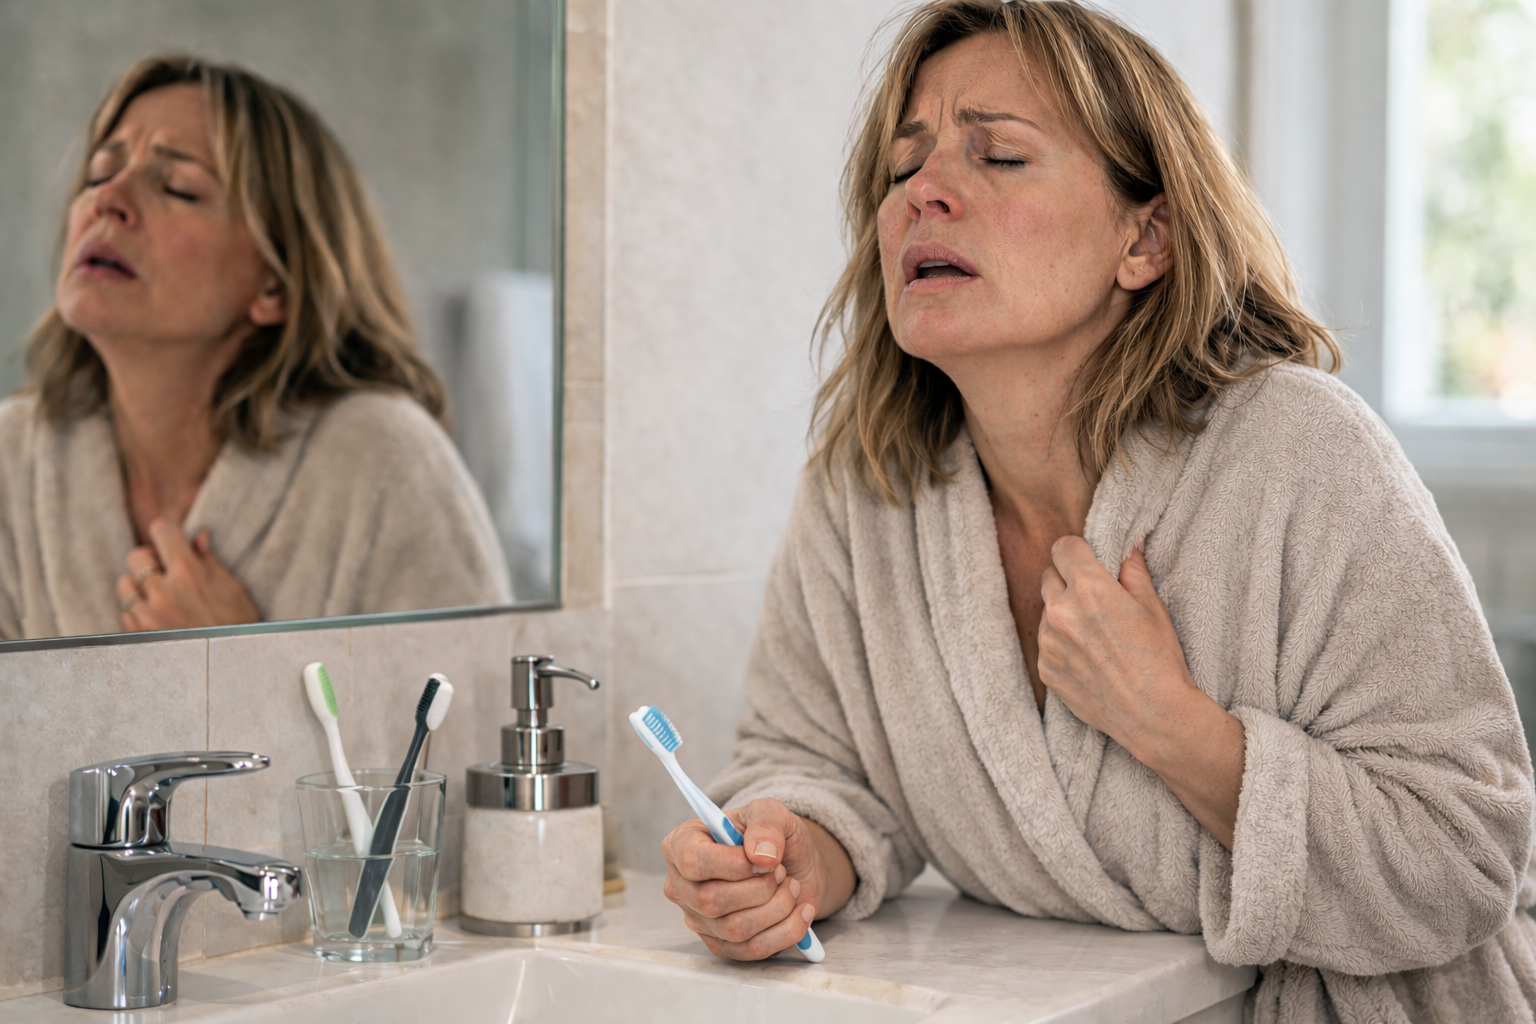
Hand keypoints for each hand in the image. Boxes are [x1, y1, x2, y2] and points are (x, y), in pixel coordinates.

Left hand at [116, 518, 261, 630]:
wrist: (229, 672)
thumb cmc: (238, 629)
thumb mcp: (233, 591)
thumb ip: (210, 562)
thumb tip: (197, 537)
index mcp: (190, 574)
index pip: (163, 530)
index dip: (167, 532)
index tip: (172, 539)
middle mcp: (163, 592)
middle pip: (136, 555)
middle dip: (150, 560)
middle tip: (167, 572)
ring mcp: (146, 615)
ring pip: (124, 584)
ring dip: (140, 587)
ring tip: (162, 599)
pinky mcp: (136, 635)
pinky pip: (125, 612)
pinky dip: (137, 611)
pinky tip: (159, 620)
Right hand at [661, 798, 847, 960]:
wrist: (791, 865)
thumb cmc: (771, 836)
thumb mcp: (771, 812)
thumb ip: (765, 823)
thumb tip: (762, 856)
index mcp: (682, 844)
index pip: (693, 862)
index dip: (733, 864)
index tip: (765, 859)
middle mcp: (681, 885)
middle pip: (711, 900)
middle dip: (761, 887)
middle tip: (782, 871)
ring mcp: (699, 919)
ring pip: (735, 928)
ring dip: (777, 907)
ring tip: (791, 886)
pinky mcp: (721, 945)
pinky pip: (753, 950)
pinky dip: (787, 930)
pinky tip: (800, 909)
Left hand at [1039, 536, 1243, 848]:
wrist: (1152, 716)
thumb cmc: (1159, 660)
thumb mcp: (1153, 608)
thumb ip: (1132, 571)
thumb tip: (1127, 546)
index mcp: (1089, 589)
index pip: (1063, 547)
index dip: (1078, 552)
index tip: (1089, 561)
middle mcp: (1061, 612)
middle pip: (1049, 575)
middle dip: (1068, 580)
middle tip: (1094, 598)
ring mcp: (1048, 642)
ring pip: (1045, 610)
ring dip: (1063, 613)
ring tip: (1095, 634)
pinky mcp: (1045, 669)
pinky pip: (1045, 643)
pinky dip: (1060, 644)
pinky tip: (1088, 658)